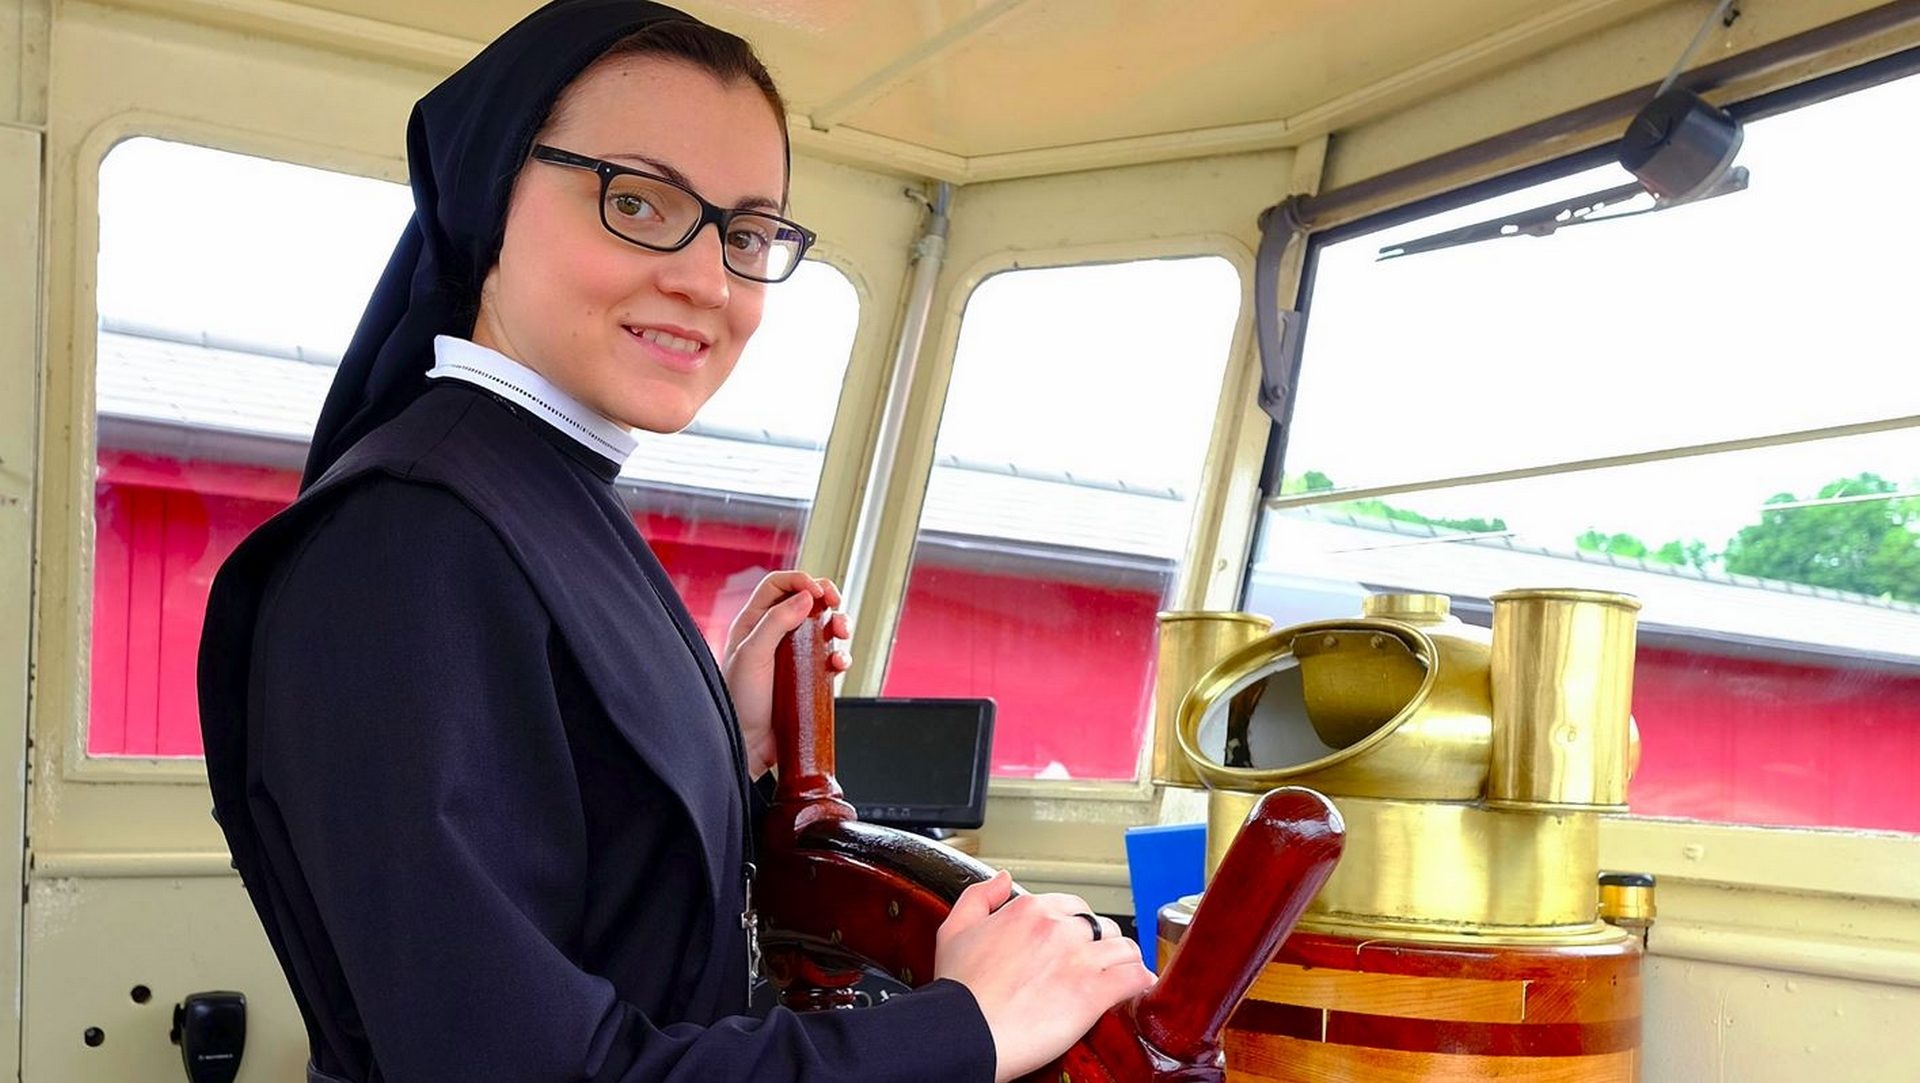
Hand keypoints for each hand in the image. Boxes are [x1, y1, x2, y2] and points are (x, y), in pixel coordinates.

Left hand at [721, 571, 850, 776]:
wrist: (748, 746)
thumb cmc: (739, 703)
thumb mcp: (752, 656)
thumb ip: (776, 622)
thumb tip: (805, 597)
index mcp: (754, 623)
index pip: (778, 585)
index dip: (800, 580)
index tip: (818, 591)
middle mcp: (774, 634)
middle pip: (805, 600)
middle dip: (826, 597)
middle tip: (836, 604)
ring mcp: (793, 655)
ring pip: (822, 626)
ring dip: (838, 623)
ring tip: (842, 633)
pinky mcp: (809, 676)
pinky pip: (831, 657)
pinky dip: (841, 655)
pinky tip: (840, 663)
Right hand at [934, 870, 1155, 1081]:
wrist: (964, 1033)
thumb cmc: (958, 992)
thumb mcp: (954, 930)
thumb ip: (980, 896)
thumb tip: (1003, 878)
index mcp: (1029, 910)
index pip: (1072, 907)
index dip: (1074, 927)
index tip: (1072, 945)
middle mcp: (1058, 928)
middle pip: (1100, 926)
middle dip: (1099, 944)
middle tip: (1093, 965)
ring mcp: (1080, 958)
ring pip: (1124, 948)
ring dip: (1124, 961)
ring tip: (1121, 975)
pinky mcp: (1094, 991)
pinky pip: (1135, 977)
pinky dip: (1140, 981)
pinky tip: (1137, 986)